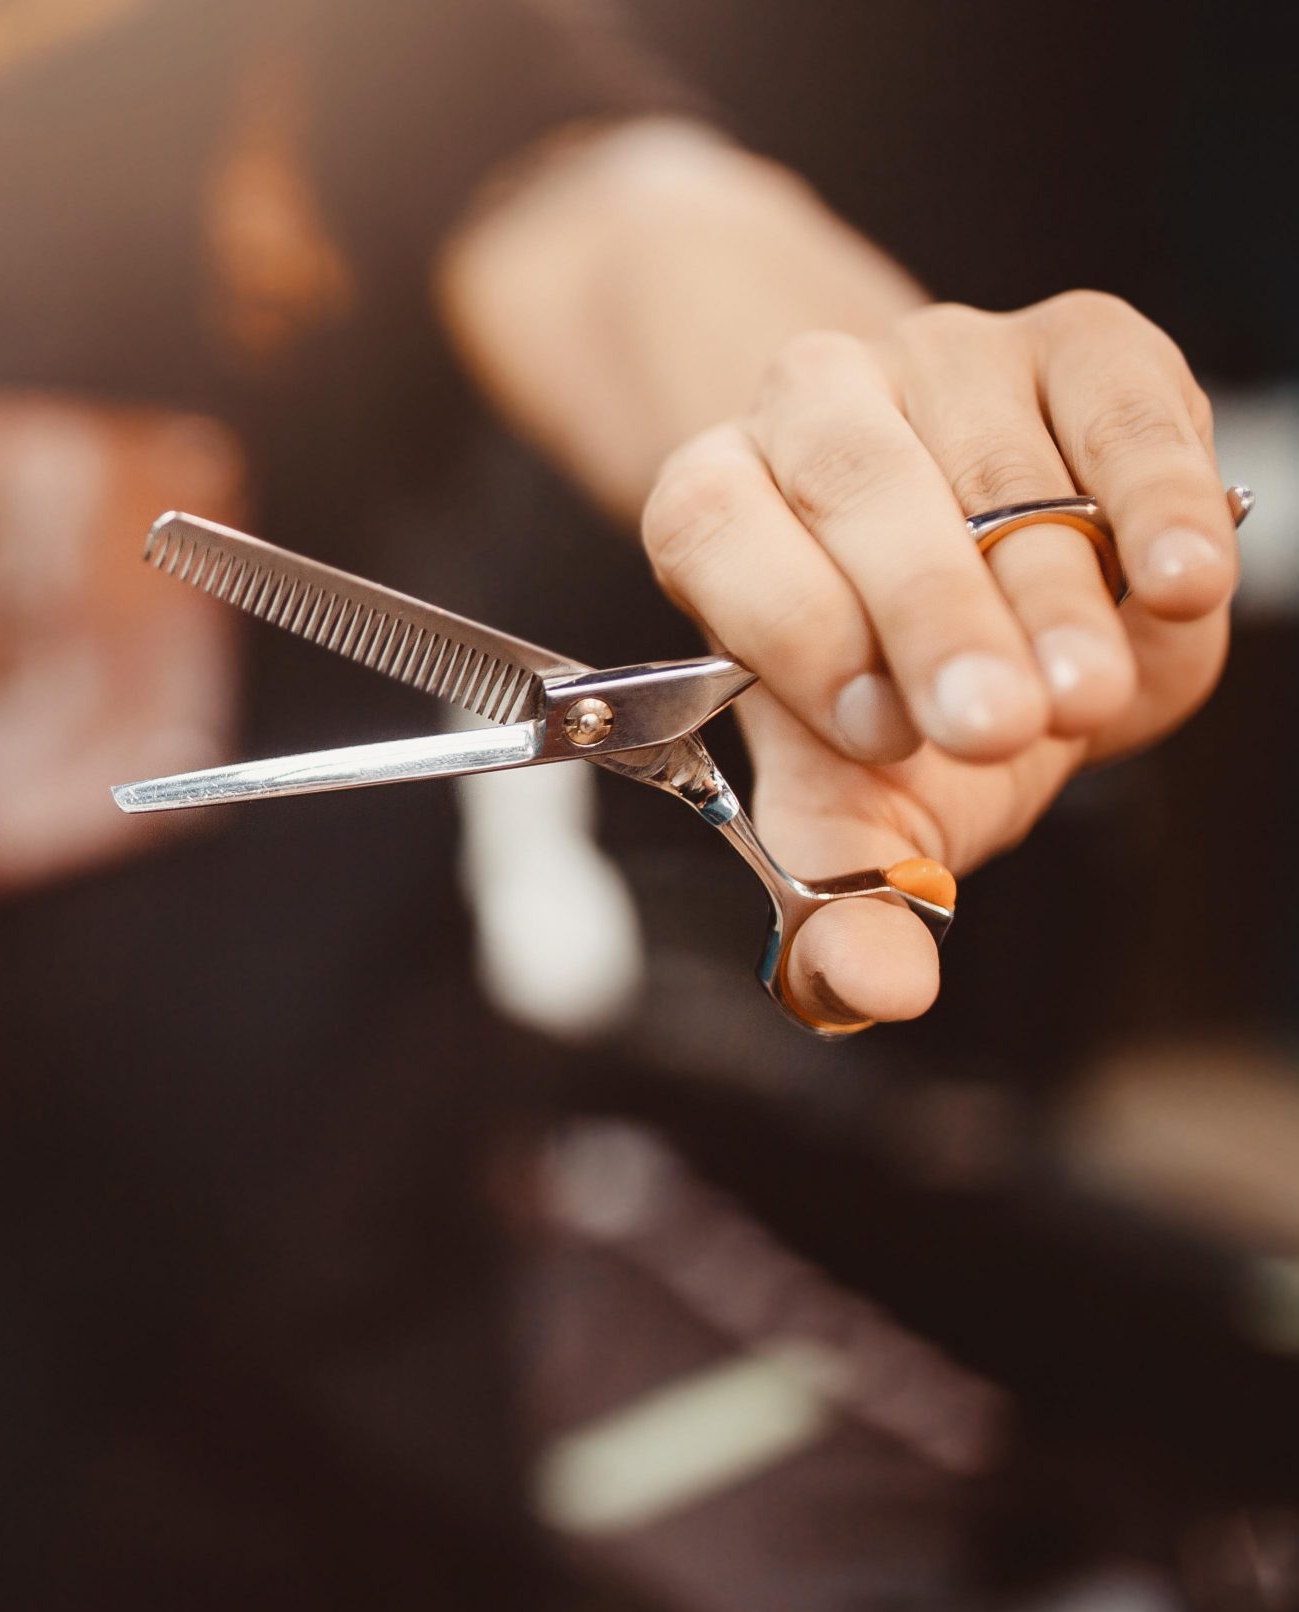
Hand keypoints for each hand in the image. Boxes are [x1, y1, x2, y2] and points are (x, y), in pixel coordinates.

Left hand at [642, 291, 1236, 1026]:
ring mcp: (944, 355)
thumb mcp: (877, 800)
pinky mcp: (1080, 339)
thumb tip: (869, 991)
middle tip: (998, 726)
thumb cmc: (919, 703)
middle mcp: (811, 402)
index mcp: (716, 501)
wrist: (1019, 608)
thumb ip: (852, 887)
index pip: (716, 530)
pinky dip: (1154, 493)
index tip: (876, 731)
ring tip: (1087, 693)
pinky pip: (1114, 399)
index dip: (792, 626)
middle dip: (928, 612)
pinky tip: (1176, 583)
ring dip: (1047, 583)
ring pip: (989, 455)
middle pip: (852, 483)